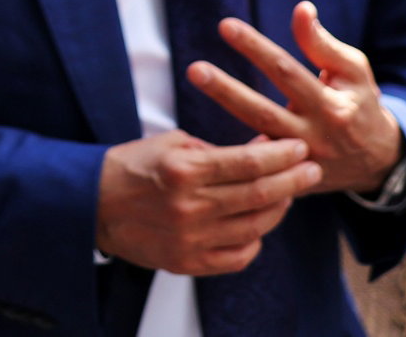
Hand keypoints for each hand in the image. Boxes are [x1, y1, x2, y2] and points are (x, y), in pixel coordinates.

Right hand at [96, 130, 318, 274]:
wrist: (93, 203)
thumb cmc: (132, 166)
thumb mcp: (169, 143)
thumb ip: (213, 150)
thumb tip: (257, 148)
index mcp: (183, 170)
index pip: (247, 162)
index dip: (279, 154)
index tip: (298, 146)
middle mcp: (191, 206)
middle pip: (258, 195)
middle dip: (292, 180)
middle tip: (312, 169)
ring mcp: (192, 238)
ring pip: (255, 227)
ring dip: (279, 208)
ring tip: (288, 192)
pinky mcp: (189, 262)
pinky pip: (238, 257)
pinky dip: (255, 240)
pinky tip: (259, 224)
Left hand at [187, 1, 404, 195]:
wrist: (379, 163)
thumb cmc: (360, 104)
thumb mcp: (353, 71)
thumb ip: (322, 43)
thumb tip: (301, 8)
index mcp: (331, 107)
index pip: (286, 73)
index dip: (256, 48)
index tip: (225, 26)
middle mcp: (314, 137)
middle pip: (264, 112)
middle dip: (227, 91)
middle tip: (194, 69)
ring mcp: (299, 163)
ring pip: (255, 137)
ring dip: (223, 116)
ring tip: (196, 87)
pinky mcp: (290, 180)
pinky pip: (256, 168)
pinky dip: (230, 155)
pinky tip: (198, 140)